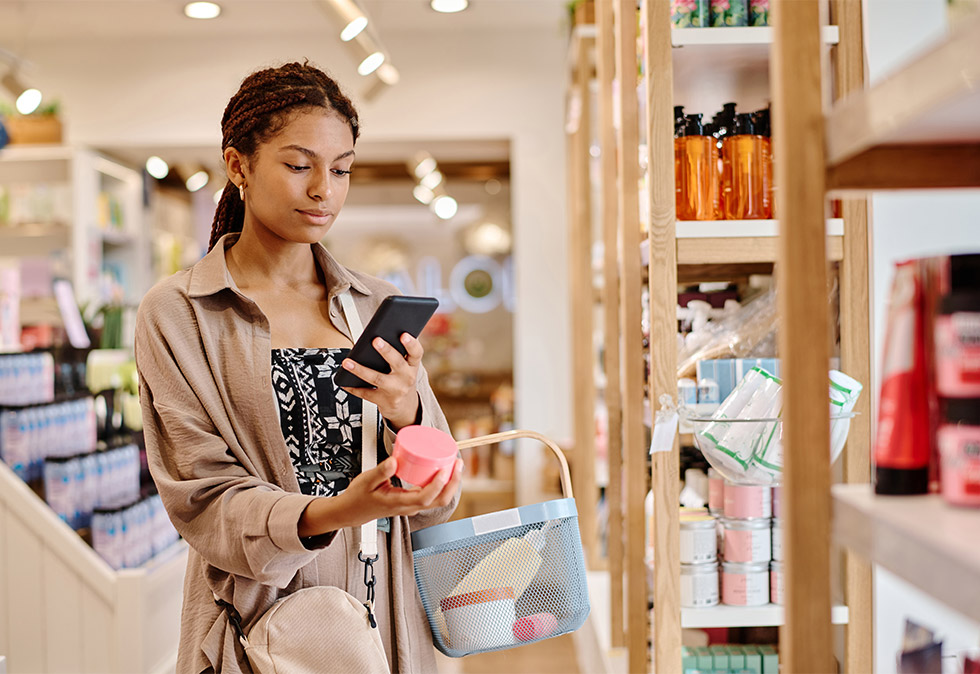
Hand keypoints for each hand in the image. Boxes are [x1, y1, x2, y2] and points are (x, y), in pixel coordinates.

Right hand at [325, 456, 463, 529]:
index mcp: (399, 503)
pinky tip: (443, 471)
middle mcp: (409, 507)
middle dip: (453, 484)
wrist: (352, 512)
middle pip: (439, 501)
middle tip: (458, 464)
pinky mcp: (412, 502)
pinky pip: (432, 496)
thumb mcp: (366, 481)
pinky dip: (442, 485)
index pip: (424, 498)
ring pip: (438, 499)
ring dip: (450, 484)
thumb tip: (395, 460)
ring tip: (455, 466)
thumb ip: (380, 471)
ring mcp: (412, 506)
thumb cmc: (358, 497)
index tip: (445, 471)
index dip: (437, 486)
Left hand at [340, 333, 422, 429]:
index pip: (416, 353)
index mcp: (412, 366)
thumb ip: (398, 354)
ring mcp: (395, 390)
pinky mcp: (384, 401)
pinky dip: (353, 387)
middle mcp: (406, 378)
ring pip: (377, 378)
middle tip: (375, 340)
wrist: (404, 407)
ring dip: (360, 370)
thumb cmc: (401, 379)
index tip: (403, 334)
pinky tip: (344, 381)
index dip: (411, 344)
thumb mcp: (406, 367)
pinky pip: (366, 393)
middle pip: (397, 363)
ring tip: (347, 362)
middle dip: (386, 351)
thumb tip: (376, 338)